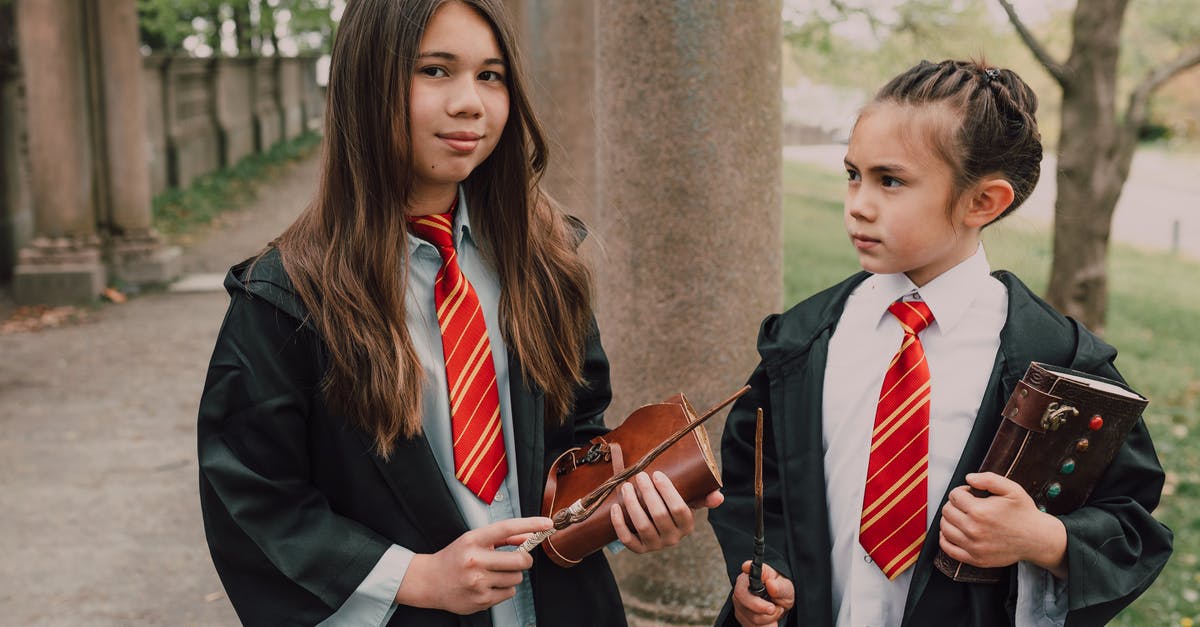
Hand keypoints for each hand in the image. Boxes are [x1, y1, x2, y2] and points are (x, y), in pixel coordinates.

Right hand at [396, 516, 551, 614]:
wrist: (429, 581)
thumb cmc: (455, 557)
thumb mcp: (474, 540)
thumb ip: (502, 538)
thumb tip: (529, 536)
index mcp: (473, 540)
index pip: (506, 528)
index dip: (530, 524)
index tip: (547, 523)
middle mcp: (475, 561)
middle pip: (520, 560)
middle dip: (524, 559)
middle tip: (518, 559)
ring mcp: (478, 582)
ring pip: (517, 578)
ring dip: (513, 575)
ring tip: (495, 573)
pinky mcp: (481, 600)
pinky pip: (509, 592)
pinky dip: (504, 588)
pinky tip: (489, 585)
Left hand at [610, 471, 723, 552]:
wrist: (654, 528)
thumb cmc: (671, 508)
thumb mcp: (688, 503)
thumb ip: (702, 498)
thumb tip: (719, 496)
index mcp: (687, 526)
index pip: (680, 509)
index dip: (668, 492)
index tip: (657, 474)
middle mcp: (672, 539)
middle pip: (659, 515)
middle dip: (648, 493)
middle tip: (639, 476)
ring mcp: (655, 546)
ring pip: (642, 526)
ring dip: (632, 505)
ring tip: (626, 487)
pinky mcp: (639, 549)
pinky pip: (627, 539)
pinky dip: (619, 524)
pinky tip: (615, 507)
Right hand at [732, 560, 792, 625]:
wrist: (778, 605)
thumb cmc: (780, 591)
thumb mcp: (786, 587)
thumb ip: (780, 587)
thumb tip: (771, 584)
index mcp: (752, 574)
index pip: (747, 569)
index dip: (747, 569)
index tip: (750, 569)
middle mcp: (742, 586)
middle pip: (743, 598)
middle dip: (761, 608)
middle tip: (774, 608)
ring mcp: (739, 602)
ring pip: (751, 616)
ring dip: (768, 618)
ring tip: (774, 610)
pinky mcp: (740, 615)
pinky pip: (752, 626)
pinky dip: (765, 626)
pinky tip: (769, 619)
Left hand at [939, 472, 1067, 577]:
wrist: (1037, 539)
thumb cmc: (1024, 513)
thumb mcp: (1012, 489)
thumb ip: (989, 479)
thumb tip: (969, 478)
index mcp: (980, 511)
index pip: (954, 496)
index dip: (962, 492)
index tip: (970, 494)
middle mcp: (974, 530)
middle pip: (947, 511)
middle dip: (955, 505)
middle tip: (967, 505)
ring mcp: (973, 546)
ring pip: (945, 528)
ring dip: (950, 520)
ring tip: (963, 517)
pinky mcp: (975, 559)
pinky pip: (948, 549)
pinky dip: (945, 539)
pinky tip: (955, 532)